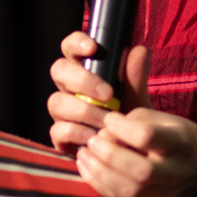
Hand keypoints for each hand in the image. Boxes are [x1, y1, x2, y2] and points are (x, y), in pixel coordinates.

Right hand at [47, 32, 144, 153]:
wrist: (130, 153)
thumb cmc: (129, 119)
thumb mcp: (137, 99)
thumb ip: (136, 77)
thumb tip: (139, 50)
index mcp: (85, 70)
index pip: (71, 47)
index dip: (76, 43)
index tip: (93, 48)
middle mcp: (68, 87)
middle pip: (59, 70)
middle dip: (82, 80)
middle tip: (108, 94)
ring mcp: (62, 112)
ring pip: (57, 101)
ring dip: (83, 110)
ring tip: (107, 121)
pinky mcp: (60, 136)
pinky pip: (58, 130)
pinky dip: (77, 132)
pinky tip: (95, 137)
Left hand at [78, 106, 196, 196]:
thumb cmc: (178, 137)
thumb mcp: (163, 119)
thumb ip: (132, 122)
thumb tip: (103, 133)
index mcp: (180, 144)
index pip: (147, 137)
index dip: (121, 127)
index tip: (109, 118)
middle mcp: (175, 173)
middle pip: (139, 170)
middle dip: (108, 154)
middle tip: (92, 140)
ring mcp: (164, 194)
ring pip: (128, 190)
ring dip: (98, 171)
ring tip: (84, 153)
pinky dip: (98, 184)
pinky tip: (88, 168)